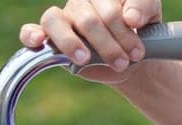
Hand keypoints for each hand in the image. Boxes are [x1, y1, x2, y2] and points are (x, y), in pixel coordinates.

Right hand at [20, 0, 161, 84]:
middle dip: (108, 44)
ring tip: (86, 59)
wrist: (132, 58)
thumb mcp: (151, 16)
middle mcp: (80, 1)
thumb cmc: (140, 32)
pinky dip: (31, 35)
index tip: (138, 51)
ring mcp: (63, 17)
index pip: (106, 4)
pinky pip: (31, 30)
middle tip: (124, 62)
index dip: (121, 28)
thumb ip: (144, 7)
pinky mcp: (50, 37)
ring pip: (55, 20)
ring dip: (72, 42)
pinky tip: (39, 41)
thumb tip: (130, 16)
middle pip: (87, 18)